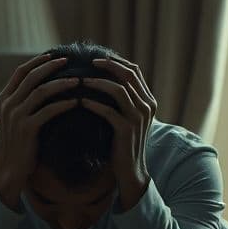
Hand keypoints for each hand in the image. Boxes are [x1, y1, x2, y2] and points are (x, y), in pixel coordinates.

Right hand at [0, 53, 79, 209]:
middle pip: (31, 76)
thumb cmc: (16, 145)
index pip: (20, 72)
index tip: (54, 55)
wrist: (9, 171)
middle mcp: (7, 104)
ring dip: (61, 83)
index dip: (37, 61)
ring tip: (77, 79)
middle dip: (51, 65)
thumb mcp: (13, 120)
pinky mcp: (27, 129)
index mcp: (3, 99)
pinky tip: (77, 101)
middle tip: (68, 59)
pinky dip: (64, 104)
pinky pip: (48, 110)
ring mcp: (16, 116)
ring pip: (40, 91)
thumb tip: (39, 87)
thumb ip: (21, 103)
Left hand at [80, 56, 156, 210]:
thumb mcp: (127, 117)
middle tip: (87, 62)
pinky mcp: (126, 130)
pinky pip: (108, 111)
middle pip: (128, 74)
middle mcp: (147, 106)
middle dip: (107, 65)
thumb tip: (103, 77)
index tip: (96, 57)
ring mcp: (138, 118)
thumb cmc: (124, 143)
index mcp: (148, 100)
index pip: (134, 70)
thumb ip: (123, 99)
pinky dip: (93, 103)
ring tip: (80, 80)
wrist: (131, 171)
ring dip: (97, 82)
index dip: (115, 61)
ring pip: (118, 90)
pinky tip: (79, 101)